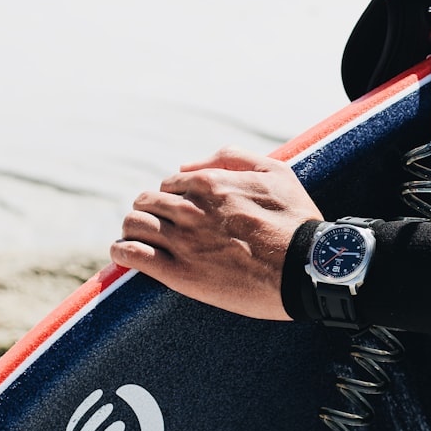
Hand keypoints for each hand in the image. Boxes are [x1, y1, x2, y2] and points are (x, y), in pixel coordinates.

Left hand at [110, 146, 322, 319]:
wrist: (307, 269)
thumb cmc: (296, 221)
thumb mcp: (276, 172)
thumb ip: (231, 158)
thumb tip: (187, 163)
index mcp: (210, 183)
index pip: (170, 183)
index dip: (175, 197)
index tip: (183, 212)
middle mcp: (190, 208)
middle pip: (146, 202)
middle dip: (150, 212)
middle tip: (161, 228)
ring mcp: (182, 241)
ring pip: (133, 225)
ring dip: (133, 229)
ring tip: (140, 241)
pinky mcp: (178, 273)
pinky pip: (131, 254)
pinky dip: (123, 252)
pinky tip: (127, 255)